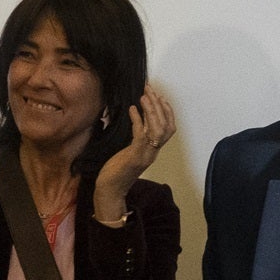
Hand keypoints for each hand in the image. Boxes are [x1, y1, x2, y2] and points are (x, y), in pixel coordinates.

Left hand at [92, 85, 175, 222]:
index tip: (159, 96)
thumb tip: (137, 119)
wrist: (110, 190)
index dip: (167, 111)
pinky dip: (138, 120)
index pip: (169, 128)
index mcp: (152, 150)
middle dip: (159, 105)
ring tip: (143, 96)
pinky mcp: (134, 156)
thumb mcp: (129, 152)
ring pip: (157, 129)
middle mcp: (152, 152)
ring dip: (151, 110)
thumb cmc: (116, 171)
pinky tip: (132, 110)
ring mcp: (145, 155)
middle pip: (165, 125)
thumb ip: (136, 138)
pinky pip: (140, 135)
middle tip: (149, 89)